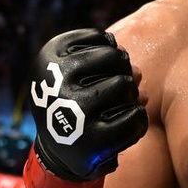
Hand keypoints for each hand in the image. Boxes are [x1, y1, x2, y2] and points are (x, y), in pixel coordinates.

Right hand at [24, 28, 148, 187]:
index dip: (111, 53)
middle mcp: (56, 83)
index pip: (103, 38)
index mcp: (48, 58)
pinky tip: (127, 123)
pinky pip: (136, 117)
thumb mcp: (77, 69)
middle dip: (125, 72)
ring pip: (126, 85)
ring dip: (132, 95)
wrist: (63, 149)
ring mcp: (74, 112)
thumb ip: (109, 57)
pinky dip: (139, 119)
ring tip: (120, 105)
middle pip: (117, 59)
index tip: (100, 70)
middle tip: (115, 89)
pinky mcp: (93, 141)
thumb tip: (138, 73)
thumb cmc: (77, 100)